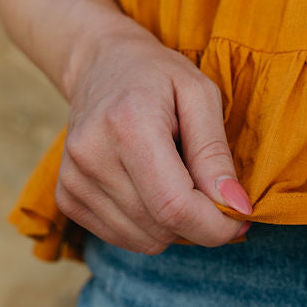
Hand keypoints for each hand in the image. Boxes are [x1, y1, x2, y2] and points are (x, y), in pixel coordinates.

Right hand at [55, 27, 252, 253]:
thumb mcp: (200, 95)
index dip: (215, 226)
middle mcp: (92, 156)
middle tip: (212, 190)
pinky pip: (122, 238)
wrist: (100, 64)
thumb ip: (216, 153)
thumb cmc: (158, 76)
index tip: (240, 218)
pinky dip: (148, 226)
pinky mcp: (66, 197)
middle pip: (161, 228)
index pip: (175, 206)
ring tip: (175, 178)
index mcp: (128, 126)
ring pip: (144, 241)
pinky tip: (151, 188)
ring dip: (173, 224)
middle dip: (199, 222)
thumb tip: (236, 207)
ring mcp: (73, 180)